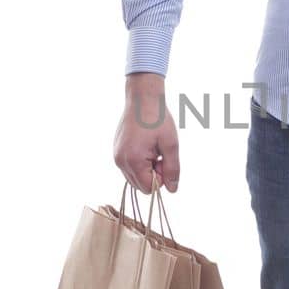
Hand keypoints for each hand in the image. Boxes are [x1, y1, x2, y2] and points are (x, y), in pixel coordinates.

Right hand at [114, 74, 179, 193]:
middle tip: (160, 153)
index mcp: (133, 161)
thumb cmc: (158, 119)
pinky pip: (129, 167)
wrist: (142, 98)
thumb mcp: (171, 145)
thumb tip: (172, 190)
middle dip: (153, 174)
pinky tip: (145, 145)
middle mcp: (120, 161)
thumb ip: (172, 169)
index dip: (161, 178)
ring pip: (134, 177)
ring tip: (153, 148)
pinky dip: (140, 162)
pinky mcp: (116, 150)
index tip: (164, 159)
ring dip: (146, 168)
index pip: (148, 188)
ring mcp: (116, 156)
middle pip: (140, 186)